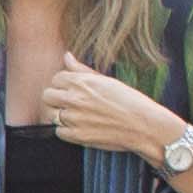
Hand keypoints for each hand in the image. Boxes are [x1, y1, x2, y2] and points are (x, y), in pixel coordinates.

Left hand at [39, 61, 184, 160]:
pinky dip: (66, 130)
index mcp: (82, 82)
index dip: (63, 84)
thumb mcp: (107, 81)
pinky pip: (58, 132)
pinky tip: (79, 127)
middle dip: (56, 98)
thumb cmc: (131, 101)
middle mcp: (74, 99)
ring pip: (50, 114)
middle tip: (70, 102)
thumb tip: (66, 56)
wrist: (146, 126)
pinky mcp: (77, 136)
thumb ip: (82, 70)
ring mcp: (74, 118)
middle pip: (47, 95)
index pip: (55, 78)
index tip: (72, 89)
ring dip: (59, 114)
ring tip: (75, 115)